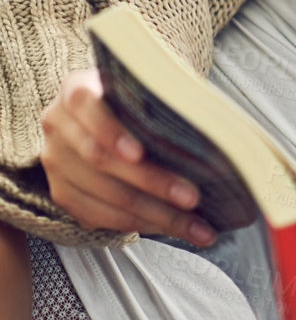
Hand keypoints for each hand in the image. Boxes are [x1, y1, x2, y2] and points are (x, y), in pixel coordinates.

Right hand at [39, 68, 217, 246]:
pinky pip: (98, 216)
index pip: (87, 107)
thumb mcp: (145, 91)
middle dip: (151, 183)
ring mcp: (55, 162)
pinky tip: (170, 227)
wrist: (103, 118)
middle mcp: (58, 126)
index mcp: (77, 92)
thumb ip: (164, 103)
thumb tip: (215, 127)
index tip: (140, 154)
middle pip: (101, 160)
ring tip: (196, 226)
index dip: (112, 132)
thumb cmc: (134, 103)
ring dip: (154, 215)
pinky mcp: (62, 193)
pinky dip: (138, 225)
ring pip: (103, 195)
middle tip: (192, 198)